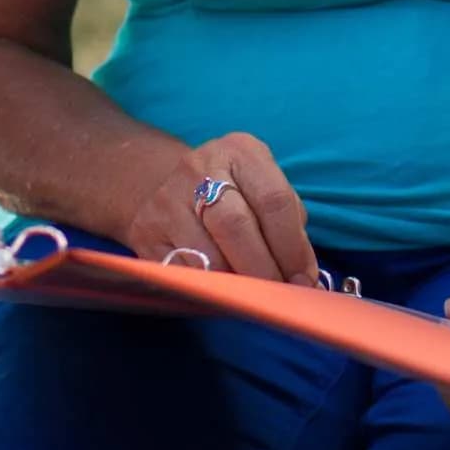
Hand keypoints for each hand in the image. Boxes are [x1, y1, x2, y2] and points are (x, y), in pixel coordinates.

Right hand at [123, 132, 319, 284]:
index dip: (292, 247)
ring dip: (237, 285)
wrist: (165, 186)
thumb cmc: (234, 194)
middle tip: (280, 296)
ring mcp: (167, 200)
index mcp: (240, 152)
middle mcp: (200, 169)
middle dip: (264, 270)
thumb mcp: (264, 189)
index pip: (273, 200)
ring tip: (254, 297)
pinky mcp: (146, 232)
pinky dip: (208, 290)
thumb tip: (304, 276)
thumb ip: (288, 223)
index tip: (303, 279)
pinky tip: (223, 294)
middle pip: (236, 226)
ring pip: (207, 255)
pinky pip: (182, 272)